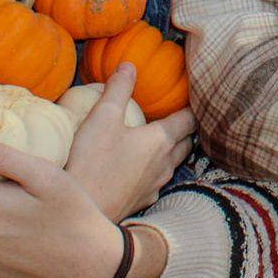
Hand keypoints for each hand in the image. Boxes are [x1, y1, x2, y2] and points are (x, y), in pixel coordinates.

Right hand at [63, 63, 193, 221]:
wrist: (84, 211)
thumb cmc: (93, 162)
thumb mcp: (103, 117)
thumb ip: (118, 89)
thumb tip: (129, 66)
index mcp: (160, 141)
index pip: (187, 120)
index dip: (191, 107)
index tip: (193, 99)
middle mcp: (164, 164)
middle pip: (185, 144)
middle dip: (185, 131)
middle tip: (178, 118)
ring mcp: (154, 186)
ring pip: (172, 164)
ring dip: (171, 152)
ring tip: (161, 141)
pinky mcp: (141, 201)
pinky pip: (156, 182)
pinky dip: (154, 171)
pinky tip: (140, 170)